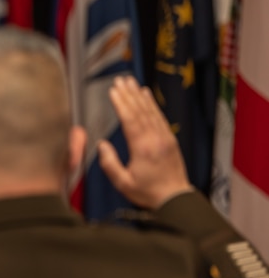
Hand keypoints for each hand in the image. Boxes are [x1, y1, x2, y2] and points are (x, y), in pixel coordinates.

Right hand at [98, 76, 191, 209]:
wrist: (174, 197)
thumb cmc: (147, 192)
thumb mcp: (122, 183)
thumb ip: (110, 164)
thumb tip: (101, 145)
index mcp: (142, 148)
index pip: (130, 120)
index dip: (121, 103)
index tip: (113, 90)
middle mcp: (155, 139)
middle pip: (140, 111)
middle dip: (129, 94)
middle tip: (120, 80)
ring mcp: (164, 137)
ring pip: (151, 111)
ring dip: (140, 95)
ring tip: (131, 82)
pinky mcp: (170, 139)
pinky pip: (159, 116)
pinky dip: (152, 104)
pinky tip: (147, 95)